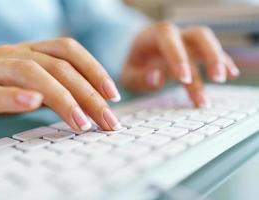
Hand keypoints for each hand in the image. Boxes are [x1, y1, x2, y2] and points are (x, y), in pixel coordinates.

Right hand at [0, 38, 121, 130]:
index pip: (69, 50)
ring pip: (29, 72)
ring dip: (60, 97)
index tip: (113, 96)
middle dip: (87, 94)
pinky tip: (32, 104)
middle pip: (57, 65)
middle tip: (107, 120)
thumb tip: (93, 107)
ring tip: (81, 122)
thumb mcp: (33, 88)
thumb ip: (58, 93)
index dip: (94, 69)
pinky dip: (11, 97)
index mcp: (31, 51)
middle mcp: (13, 53)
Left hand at [120, 22, 239, 106]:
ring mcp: (186, 41)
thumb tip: (156, 78)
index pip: (168, 38)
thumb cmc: (134, 66)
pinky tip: (231, 73)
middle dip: (208, 55)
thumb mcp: (128, 75)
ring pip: (207, 43)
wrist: (139, 56)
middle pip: (197, 35)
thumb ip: (139, 78)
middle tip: (215, 79)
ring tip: (222, 80)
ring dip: (217, 60)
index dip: (177, 56)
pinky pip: (212, 51)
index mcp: (152, 36)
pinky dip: (222, 61)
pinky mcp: (194, 49)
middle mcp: (173, 35)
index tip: (183, 79)